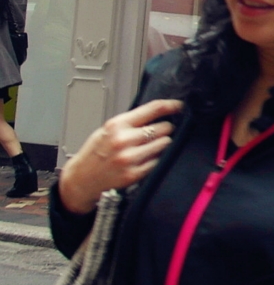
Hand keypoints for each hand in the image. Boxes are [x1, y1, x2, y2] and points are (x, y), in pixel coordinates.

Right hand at [57, 98, 182, 214]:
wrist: (81, 179)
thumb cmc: (95, 153)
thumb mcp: (108, 130)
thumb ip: (131, 121)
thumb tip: (159, 112)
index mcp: (116, 125)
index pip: (153, 109)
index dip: (172, 105)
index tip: (181, 106)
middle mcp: (123, 140)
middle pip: (164, 128)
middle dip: (165, 129)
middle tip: (159, 133)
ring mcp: (129, 158)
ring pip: (165, 144)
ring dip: (162, 144)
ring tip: (150, 147)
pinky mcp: (134, 174)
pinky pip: (158, 161)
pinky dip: (157, 159)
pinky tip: (146, 159)